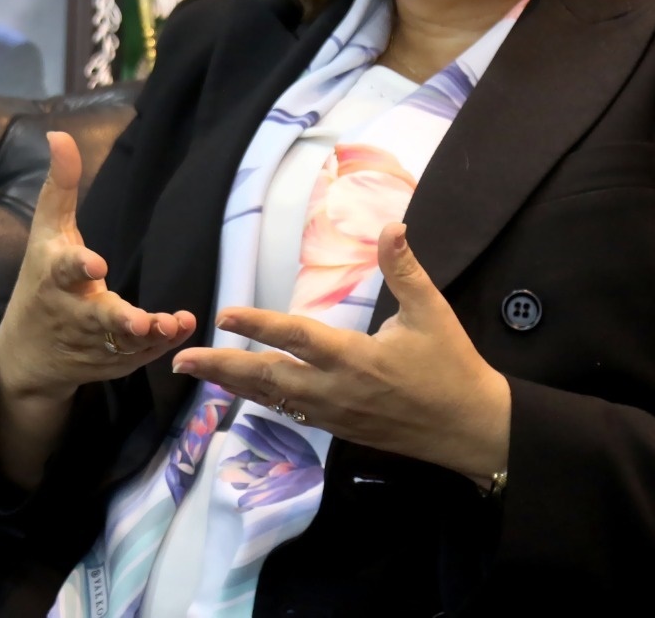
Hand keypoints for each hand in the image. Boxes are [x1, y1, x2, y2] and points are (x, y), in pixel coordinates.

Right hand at [0, 131, 197, 403]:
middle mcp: (71, 312)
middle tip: (140, 320)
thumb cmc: (39, 280)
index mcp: (54, 276)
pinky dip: (158, 348)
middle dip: (117, 319)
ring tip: (171, 324)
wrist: (26, 351)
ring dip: (148, 336)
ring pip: (122, 342)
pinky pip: (136, 357)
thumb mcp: (47, 231)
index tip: (97, 265)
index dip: (79, 266)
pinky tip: (181, 329)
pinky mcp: (110, 362)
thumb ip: (61, 185)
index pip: (63, 270)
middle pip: (95, 317)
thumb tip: (58, 134)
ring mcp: (91, 342)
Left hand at [171, 222, 509, 483]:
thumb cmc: (452, 367)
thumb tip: (392, 226)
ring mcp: (336, 415)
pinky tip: (245, 394)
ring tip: (200, 375)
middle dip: (223, 368)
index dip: (258, 325)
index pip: (297, 338)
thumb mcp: (432, 313)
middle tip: (182, 360)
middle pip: (268, 379)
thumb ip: (405, 270)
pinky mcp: (341, 429)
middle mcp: (337, 390)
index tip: (224, 314)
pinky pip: (292, 415)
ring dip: (235, 387)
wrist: (472, 429)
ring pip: (274, 400)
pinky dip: (263, 402)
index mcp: (356, 359)